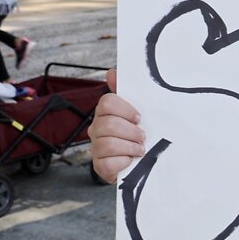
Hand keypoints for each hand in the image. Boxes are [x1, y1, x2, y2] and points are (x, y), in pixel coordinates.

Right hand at [88, 69, 145, 183]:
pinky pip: (107, 163)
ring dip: (130, 148)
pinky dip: (123, 162)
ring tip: (140, 149)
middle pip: (108, 124)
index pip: (107, 102)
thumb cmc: (137, 134)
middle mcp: (96, 129)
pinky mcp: (100, 167)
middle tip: (142, 136)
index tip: (139, 117)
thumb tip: (112, 72)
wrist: (140, 163)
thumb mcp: (136, 113)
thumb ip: (125, 92)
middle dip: (131, 131)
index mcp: (105, 113)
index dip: (125, 109)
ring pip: (107, 144)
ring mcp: (96, 148)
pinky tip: (130, 161)